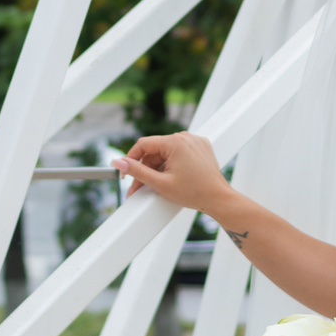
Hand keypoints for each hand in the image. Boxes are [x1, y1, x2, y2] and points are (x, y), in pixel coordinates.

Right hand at [113, 132, 233, 218]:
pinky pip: (178, 153)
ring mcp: (195, 141)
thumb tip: (118, 162)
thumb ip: (136, 171)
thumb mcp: (159, 183)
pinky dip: (170, 165)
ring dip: (157, 168)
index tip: (125, 173)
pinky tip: (169, 179)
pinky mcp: (200, 147)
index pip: (143, 144)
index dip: (130, 159)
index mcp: (176, 142)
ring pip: (166, 152)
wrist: (218, 199)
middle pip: (155, 150)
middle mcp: (186, 137)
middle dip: (145, 169)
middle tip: (137, 187)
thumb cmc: (193, 193)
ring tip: (154, 186)